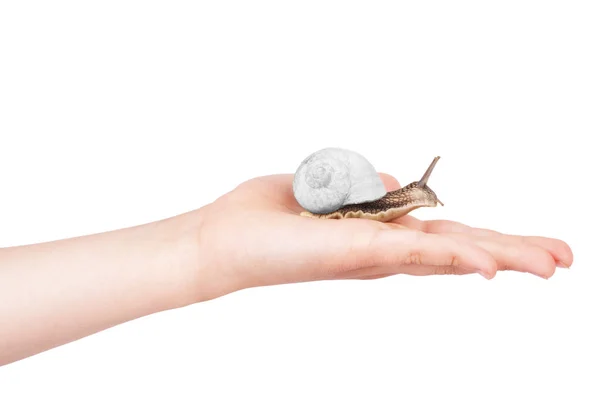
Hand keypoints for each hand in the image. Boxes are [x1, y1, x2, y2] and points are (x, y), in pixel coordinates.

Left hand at [195, 173, 572, 297]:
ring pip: (446, 255)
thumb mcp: (326, 188)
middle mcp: (383, 251)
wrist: (225, 239)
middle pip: (458, 250)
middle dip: (513, 252)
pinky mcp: (353, 250)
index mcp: (380, 235)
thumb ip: (366, 185)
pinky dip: (451, 259)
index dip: (488, 241)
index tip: (531, 249)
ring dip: (501, 256)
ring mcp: (372, 254)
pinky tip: (490, 266)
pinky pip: (408, 251)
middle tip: (563, 260)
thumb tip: (396, 182)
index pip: (445, 237)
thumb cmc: (273, 215)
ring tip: (551, 263)